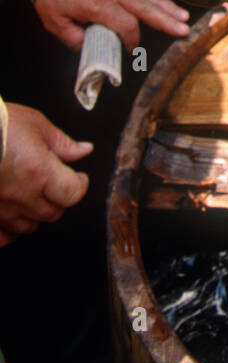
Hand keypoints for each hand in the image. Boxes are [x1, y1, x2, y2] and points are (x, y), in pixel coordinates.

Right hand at [0, 104, 91, 245]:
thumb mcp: (35, 124)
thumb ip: (62, 143)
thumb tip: (84, 151)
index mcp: (38, 170)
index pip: (73, 193)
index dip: (80, 185)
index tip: (78, 177)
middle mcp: (20, 195)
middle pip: (53, 212)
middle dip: (59, 198)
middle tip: (54, 183)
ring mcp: (0, 209)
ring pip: (29, 226)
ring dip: (35, 213)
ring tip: (30, 193)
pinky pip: (3, 238)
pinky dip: (9, 230)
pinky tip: (11, 214)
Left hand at [33, 0, 189, 50]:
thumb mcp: (54, 21)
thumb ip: (73, 38)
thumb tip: (89, 49)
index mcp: (100, 5)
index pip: (126, 25)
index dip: (131, 40)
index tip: (129, 50)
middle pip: (146, 8)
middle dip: (166, 21)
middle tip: (184, 31)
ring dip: (167, 7)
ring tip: (183, 17)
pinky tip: (166, 2)